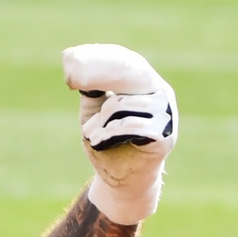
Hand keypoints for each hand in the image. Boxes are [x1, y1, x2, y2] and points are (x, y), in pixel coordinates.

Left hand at [62, 44, 177, 225]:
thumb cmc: (108, 143)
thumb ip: (93, 89)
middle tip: (72, 81)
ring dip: (98, 121)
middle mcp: (161, 94)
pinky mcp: (165, 135)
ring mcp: (166, 113)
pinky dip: (107, 134)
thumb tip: (77, 63)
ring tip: (91, 134)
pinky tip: (98, 142)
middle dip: (98, 75)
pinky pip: (129, 125)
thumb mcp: (95, 112)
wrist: (121, 180)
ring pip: (122, 104)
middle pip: (130, 73)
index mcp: (147, 84)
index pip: (128, 62)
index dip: (101, 57)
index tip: (71, 57)